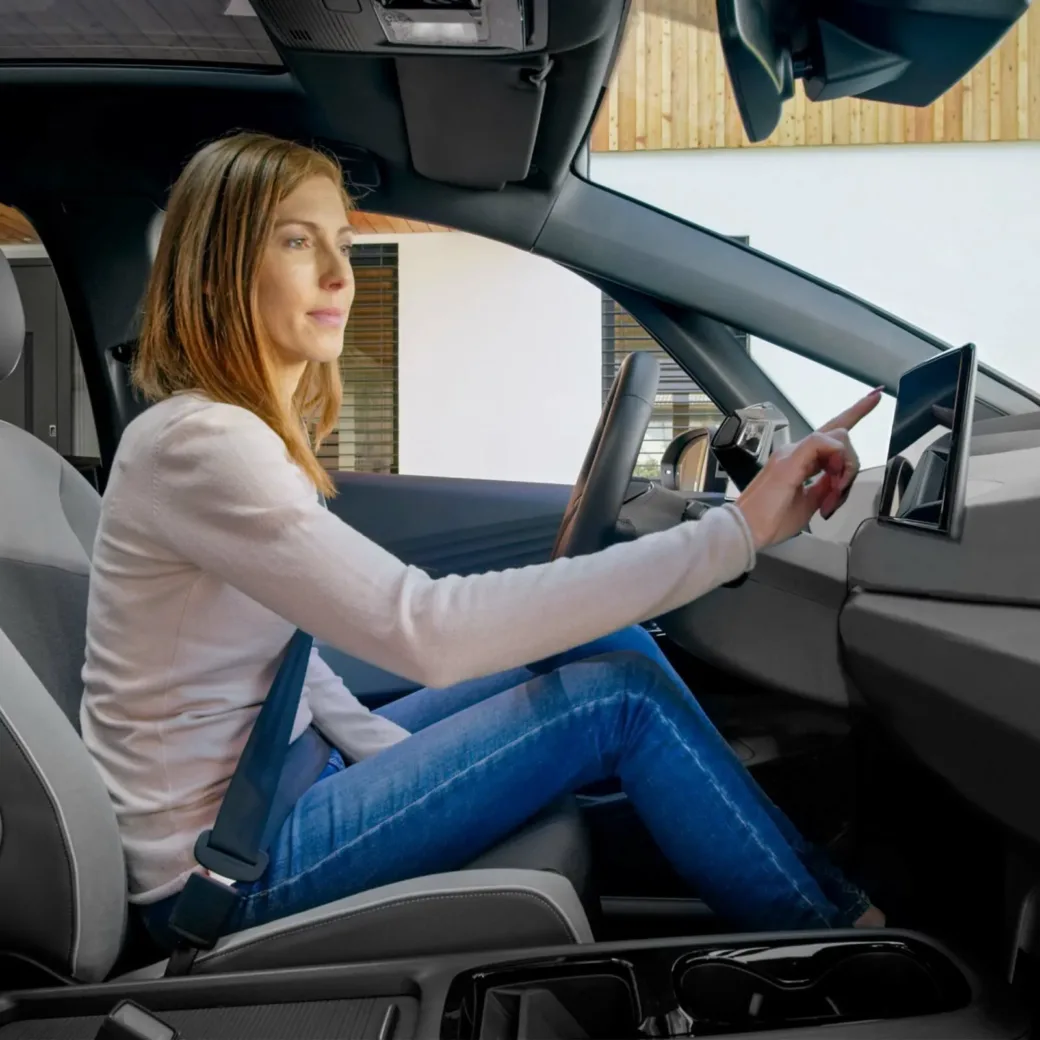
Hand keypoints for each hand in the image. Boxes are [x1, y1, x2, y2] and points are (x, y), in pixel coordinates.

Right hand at [735, 387, 882, 549]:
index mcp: (797, 461)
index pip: (829, 433)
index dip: (854, 413)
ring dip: (845, 466)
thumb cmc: (769, 522)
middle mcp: (793, 451)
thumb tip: (839, 480)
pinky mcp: (789, 459)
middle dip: (851, 463)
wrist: (746, 530)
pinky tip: (831, 477)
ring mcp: (791, 453)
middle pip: (839, 435)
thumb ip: (824, 488)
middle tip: (839, 494)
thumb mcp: (808, 504)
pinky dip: (836, 459)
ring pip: (836, 437)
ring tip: (833, 494)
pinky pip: (823, 442)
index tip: (875, 396)